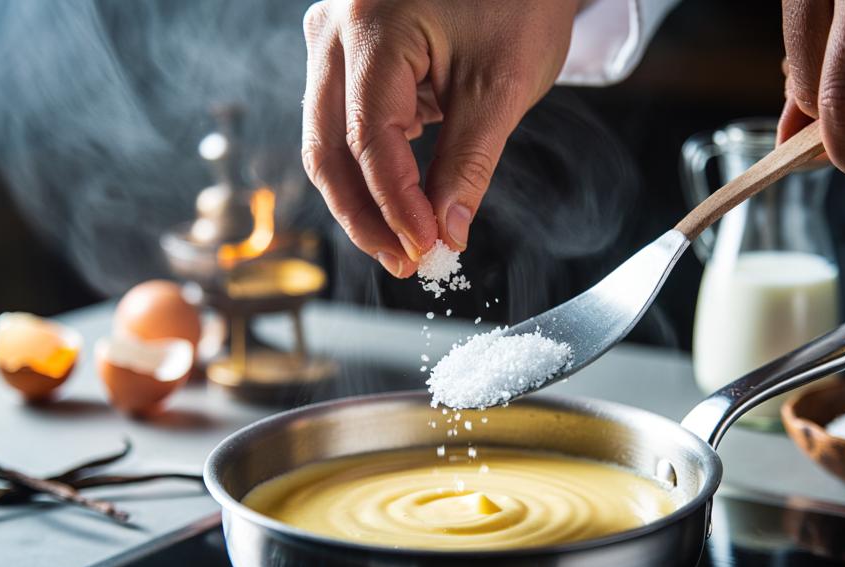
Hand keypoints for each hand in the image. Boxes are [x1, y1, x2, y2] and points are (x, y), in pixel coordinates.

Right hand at [301, 0, 578, 276]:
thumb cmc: (517, 0)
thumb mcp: (499, 88)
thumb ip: (467, 165)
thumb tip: (445, 234)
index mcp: (370, 26)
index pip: (369, 139)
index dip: (395, 204)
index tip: (425, 247)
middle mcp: (333, 30)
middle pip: (328, 146)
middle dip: (364, 215)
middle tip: (403, 262)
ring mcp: (331, 40)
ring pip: (328, 141)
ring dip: (364, 198)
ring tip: (405, 241)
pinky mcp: (344, 54)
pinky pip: (343, 123)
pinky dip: (371, 167)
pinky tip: (403, 201)